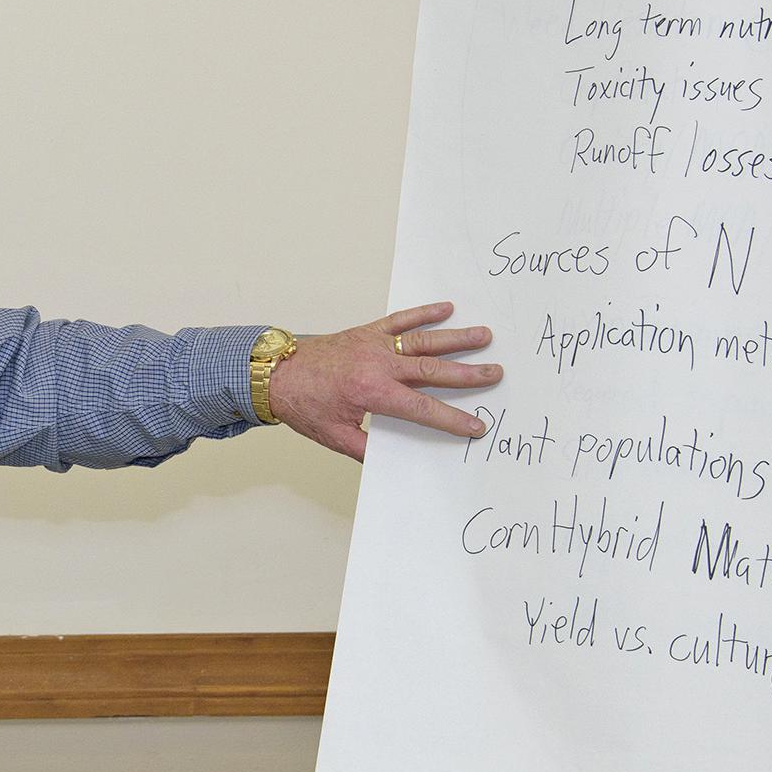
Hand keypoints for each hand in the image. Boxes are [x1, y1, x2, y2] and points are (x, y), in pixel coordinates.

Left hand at [267, 303, 499, 460]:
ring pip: (422, 340)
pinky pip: (400, 320)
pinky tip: (447, 308)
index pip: (421, 408)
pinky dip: (424, 313)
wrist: (274, 373)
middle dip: (467, 374)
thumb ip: (366, 449)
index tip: (476, 426)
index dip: (451, 419)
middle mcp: (377, 364)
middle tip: (496, 373)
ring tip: (485, 335)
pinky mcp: (366, 332)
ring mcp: (373, 344)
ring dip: (456, 338)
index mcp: (371, 392)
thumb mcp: (333, 436)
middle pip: (431, 370)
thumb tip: (393, 463)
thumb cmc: (302, 405)